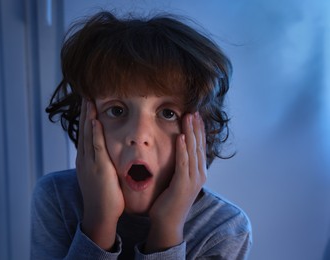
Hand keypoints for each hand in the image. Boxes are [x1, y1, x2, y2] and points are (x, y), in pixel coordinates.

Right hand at [76, 99, 124, 249]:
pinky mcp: (98, 167)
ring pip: (87, 135)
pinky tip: (94, 120)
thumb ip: (101, 163)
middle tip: (85, 96)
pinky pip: (96, 146)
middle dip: (84, 113)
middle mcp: (84, 159)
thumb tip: (105, 155)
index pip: (85, 134)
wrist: (100, 215)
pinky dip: (94, 133)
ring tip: (88, 101)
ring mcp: (89, 163)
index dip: (86, 118)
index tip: (88, 105)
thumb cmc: (103, 197)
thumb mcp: (99, 176)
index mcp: (85, 160)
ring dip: (88, 117)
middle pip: (83, 131)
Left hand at [145, 112, 206, 252]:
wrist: (168, 223)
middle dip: (196, 127)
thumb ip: (181, 167)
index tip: (196, 116)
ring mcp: (193, 180)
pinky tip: (181, 137)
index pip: (200, 147)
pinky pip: (183, 163)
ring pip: (192, 151)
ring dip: (191, 133)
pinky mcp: (183, 185)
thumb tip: (177, 153)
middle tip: (194, 111)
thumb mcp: (178, 181)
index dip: (199, 131)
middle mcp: (199, 174)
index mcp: (199, 173)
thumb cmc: (170, 202)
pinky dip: (182, 149)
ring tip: (189, 117)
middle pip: (199, 146)